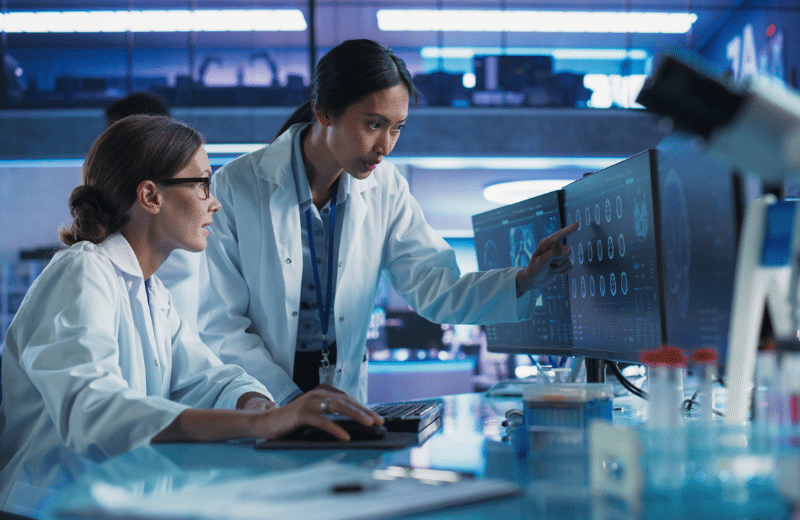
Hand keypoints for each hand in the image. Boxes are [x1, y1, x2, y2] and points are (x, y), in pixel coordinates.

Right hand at [251, 387, 382, 440]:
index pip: (348, 398)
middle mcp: (317, 394)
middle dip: (364, 411)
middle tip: (379, 420)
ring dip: (355, 415)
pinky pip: (322, 421)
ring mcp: (309, 402)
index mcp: (322, 392)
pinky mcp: (301, 413)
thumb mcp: (315, 414)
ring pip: (337, 407)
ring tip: (369, 423)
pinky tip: (345, 435)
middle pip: (346, 401)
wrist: (268, 423)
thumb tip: (353, 420)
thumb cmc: (293, 421)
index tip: (376, 417)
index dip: (363, 407)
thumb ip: (330, 412)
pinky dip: (335, 428)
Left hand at [515, 222, 578, 294]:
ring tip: (550, 268)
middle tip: (549, 264)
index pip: (560, 234)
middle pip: (567, 250)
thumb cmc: (534, 270)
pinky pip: (570, 266)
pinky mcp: (563, 262)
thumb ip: (553, 254)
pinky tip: (555, 272)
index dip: (569, 229)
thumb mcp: (541, 262)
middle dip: (559, 260)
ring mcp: (559, 255)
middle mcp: (554, 247)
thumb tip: (567, 249)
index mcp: (546, 243)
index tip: (578, 224)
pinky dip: (563, 271)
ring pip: (569, 259)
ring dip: (560, 267)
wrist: (533, 281)